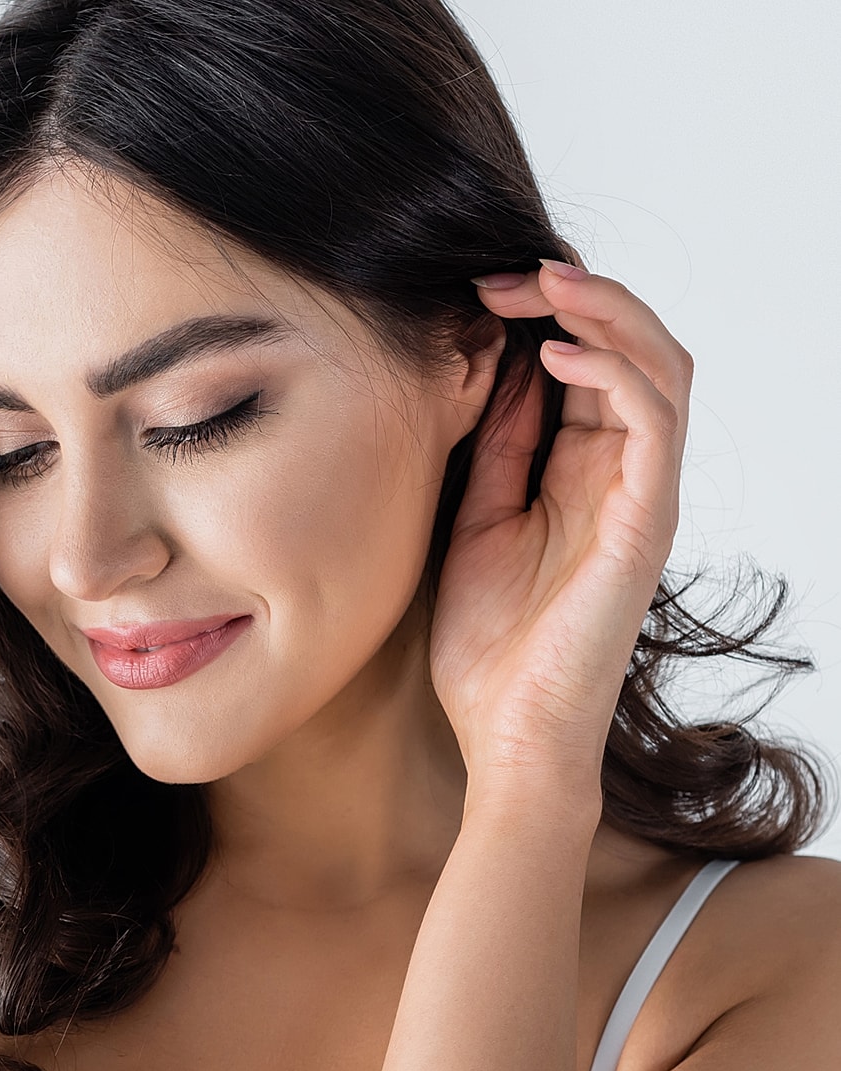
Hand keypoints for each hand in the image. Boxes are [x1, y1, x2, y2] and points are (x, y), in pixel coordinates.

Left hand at [429, 259, 691, 810]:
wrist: (505, 728)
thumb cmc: (490, 641)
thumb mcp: (477, 519)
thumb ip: (500, 447)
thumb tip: (497, 369)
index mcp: (580, 472)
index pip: (586, 365)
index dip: (542, 315)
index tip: (477, 291)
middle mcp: (620, 473)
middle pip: (632, 350)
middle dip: (573, 297)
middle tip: (503, 276)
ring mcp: (640, 493)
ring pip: (658, 367)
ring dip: (603, 313)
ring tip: (538, 287)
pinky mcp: (647, 518)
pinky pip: (652, 421)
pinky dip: (612, 372)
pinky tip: (554, 355)